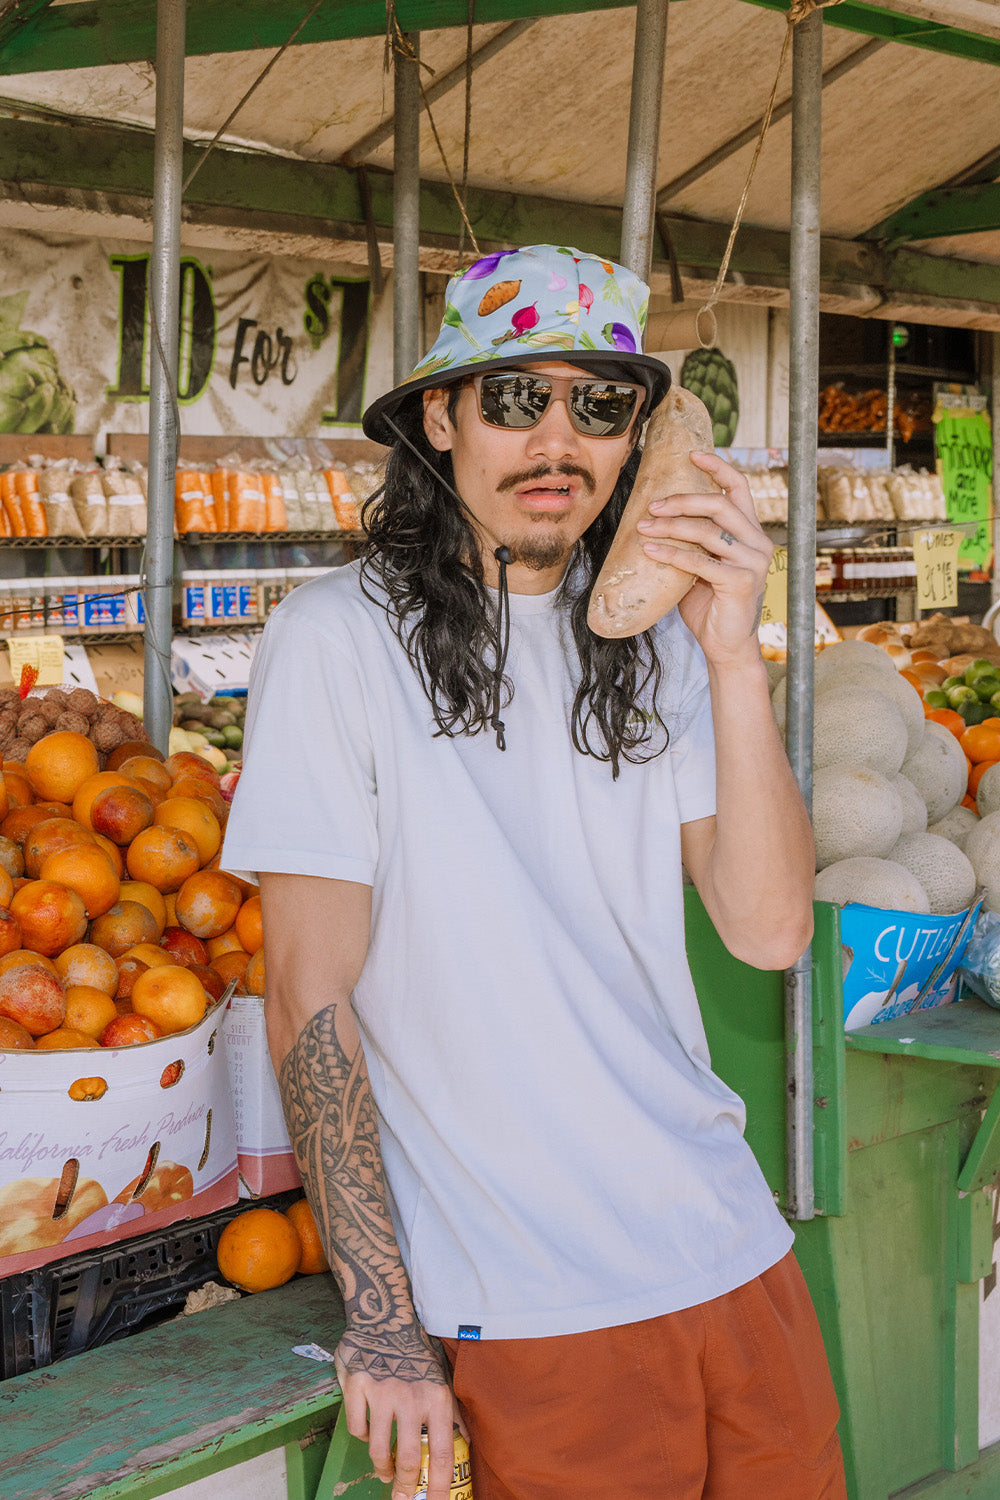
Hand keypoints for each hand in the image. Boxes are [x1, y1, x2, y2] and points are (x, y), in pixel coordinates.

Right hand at [335, 1324, 465, 1499]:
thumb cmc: (417, 1352)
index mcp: (436, 1399)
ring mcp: (382, 1393)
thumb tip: (466, 1440)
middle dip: (404, 1485)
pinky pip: (357, 1428)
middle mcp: (411, 1399)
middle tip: (401, 1496)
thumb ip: (452, 1411)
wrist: (386, 1317)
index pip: (441, 1454)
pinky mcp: (357, 1387)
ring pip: (377, 1449)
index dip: (437, 1487)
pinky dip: (361, 1435)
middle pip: (406, 1459)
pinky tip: (368, 1428)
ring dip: (381, 1466)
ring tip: (384, 1469)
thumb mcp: (442, 1378)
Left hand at [635, 450, 771, 664]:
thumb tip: (654, 517)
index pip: (739, 488)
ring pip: (708, 531)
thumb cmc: (710, 605)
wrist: (725, 645)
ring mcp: (753, 562)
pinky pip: (700, 562)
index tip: (692, 455)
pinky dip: (672, 554)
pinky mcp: (741, 583)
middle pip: (719, 505)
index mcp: (750, 532)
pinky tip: (650, 550)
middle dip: (682, 500)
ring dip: (671, 526)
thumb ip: (692, 543)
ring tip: (644, 527)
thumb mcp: (701, 566)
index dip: (718, 468)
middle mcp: (758, 542)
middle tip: (652, 505)